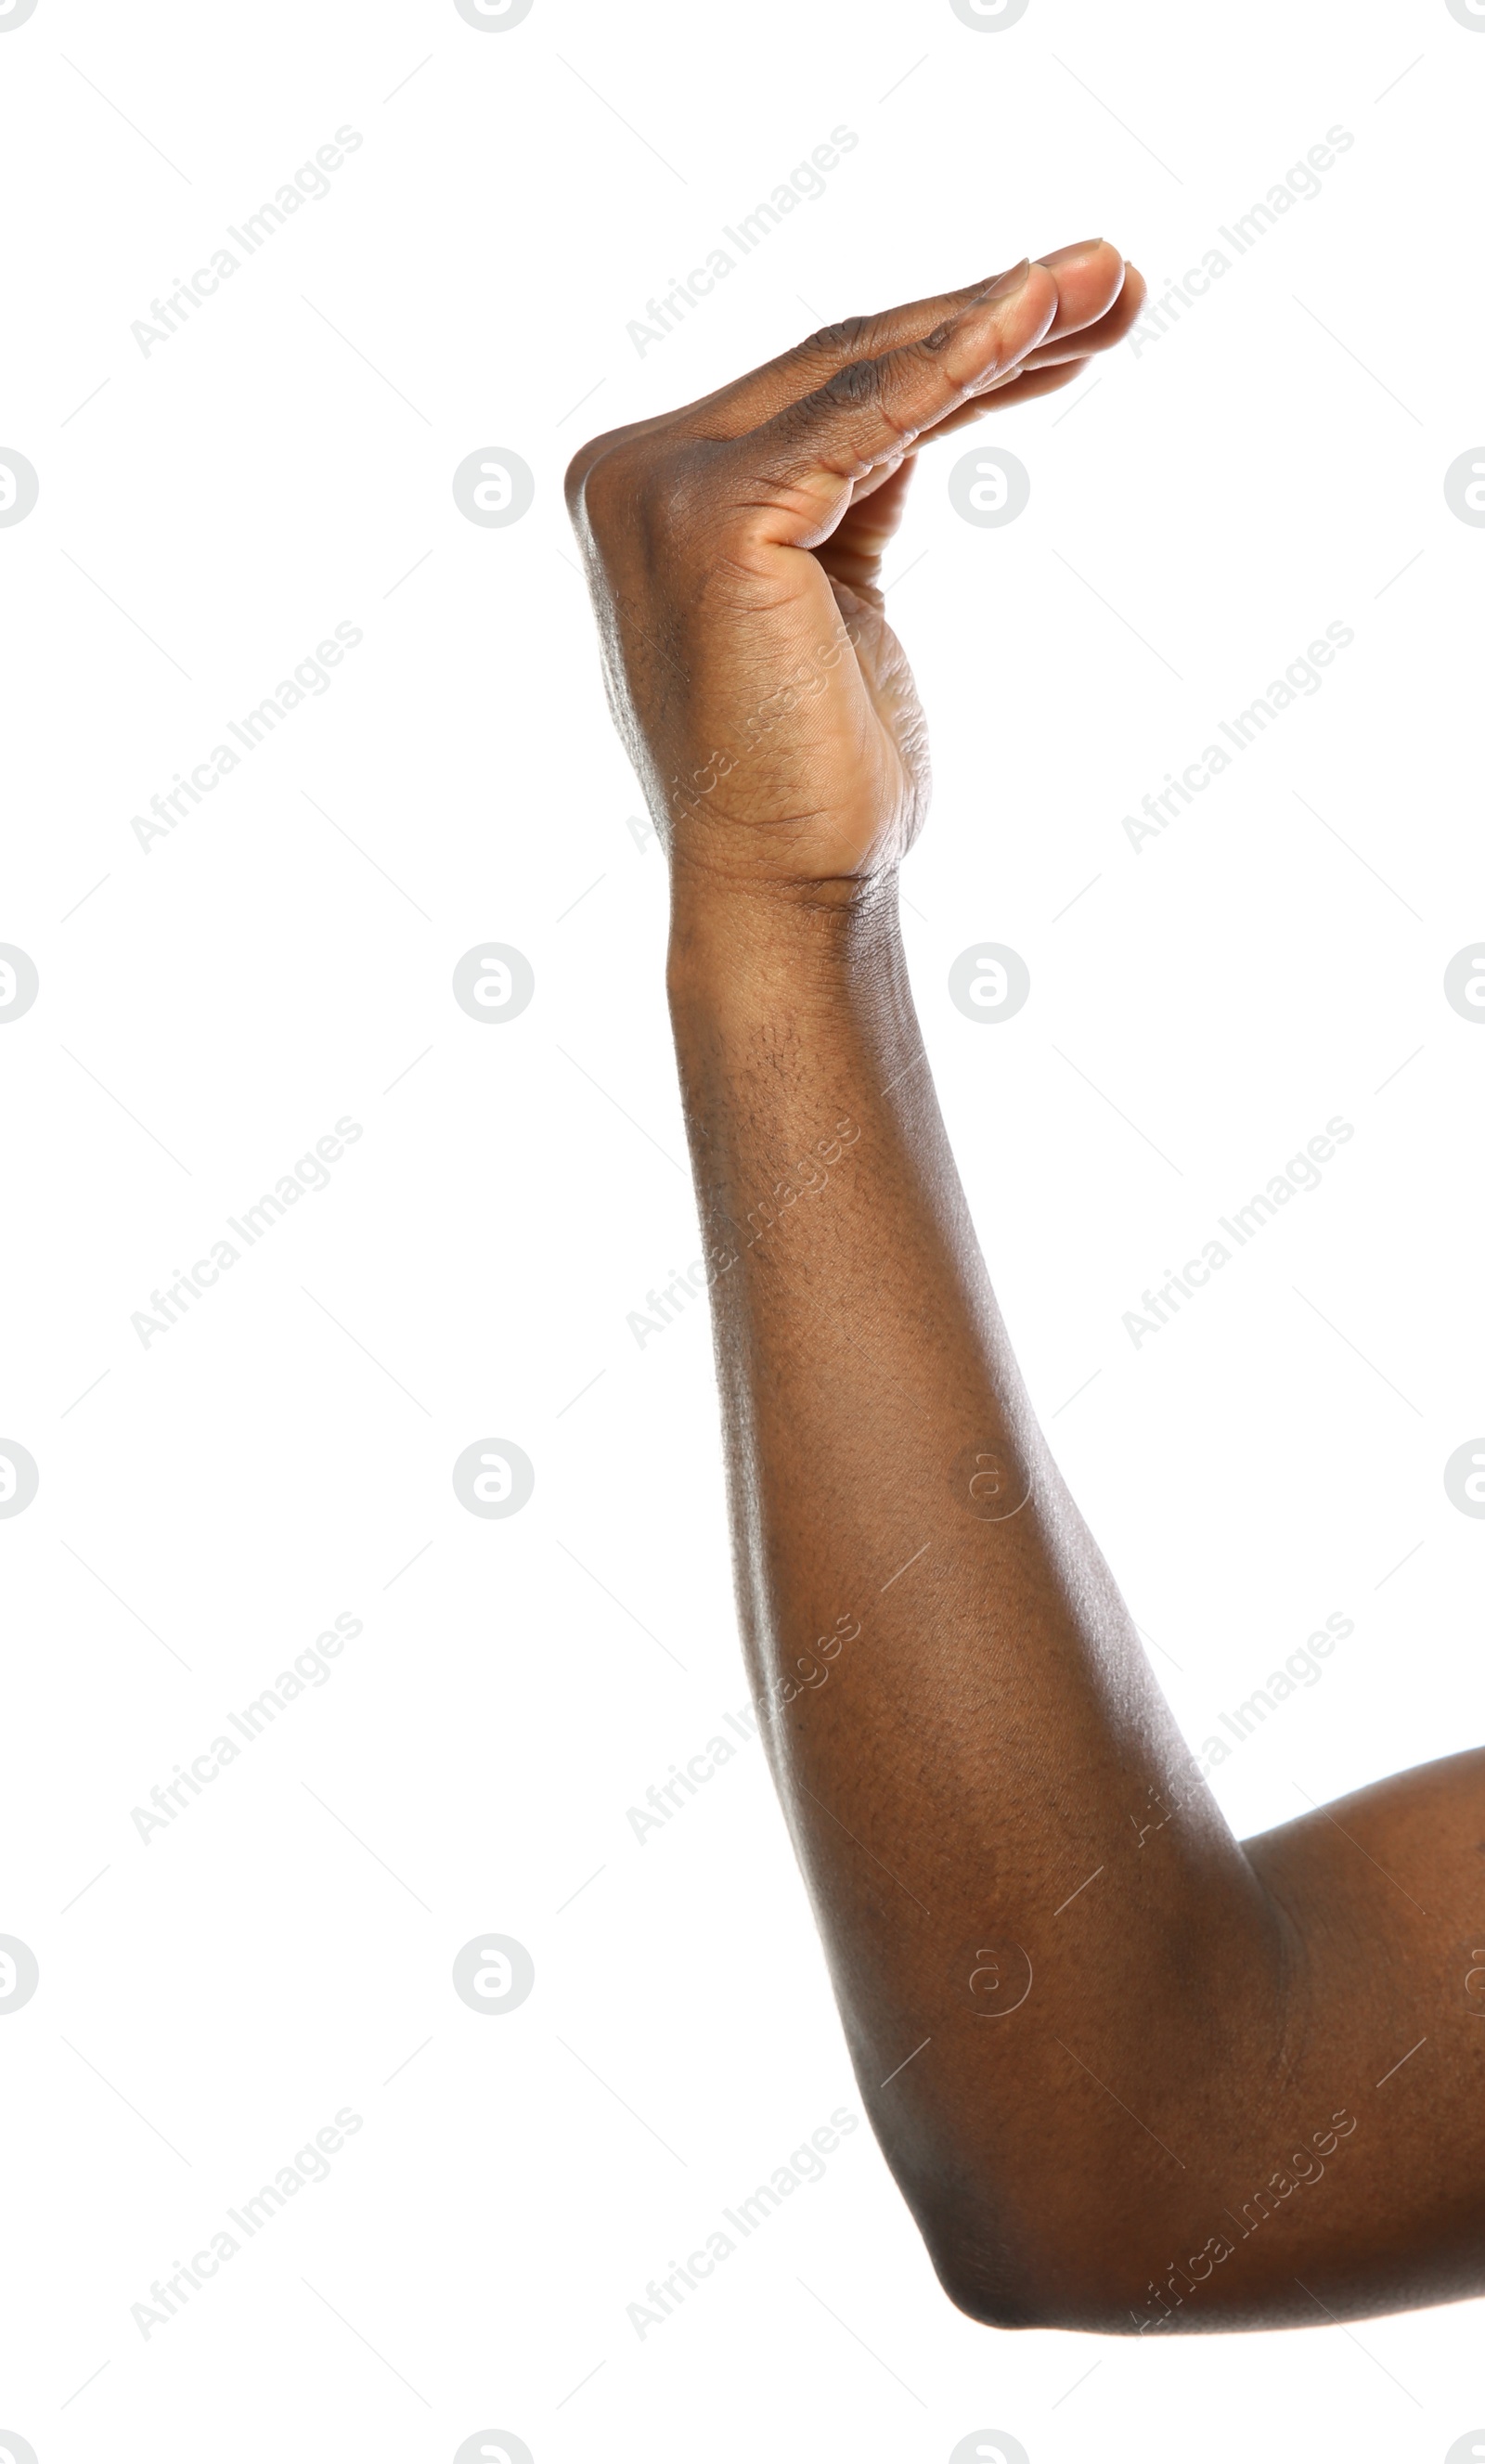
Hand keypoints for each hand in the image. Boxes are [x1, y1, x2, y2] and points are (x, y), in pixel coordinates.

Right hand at [566, 240, 1144, 899]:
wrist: (783, 895)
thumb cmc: (818, 782)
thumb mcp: (837, 595)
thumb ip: (849, 485)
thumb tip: (935, 385)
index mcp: (647, 489)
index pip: (820, 389)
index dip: (955, 344)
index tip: (1072, 320)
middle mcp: (631, 474)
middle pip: (843, 365)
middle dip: (991, 316)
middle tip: (1115, 278)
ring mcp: (660, 489)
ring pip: (861, 375)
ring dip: (1002, 319)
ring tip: (1114, 282)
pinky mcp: (714, 518)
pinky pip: (869, 417)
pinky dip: (963, 361)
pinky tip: (1046, 317)